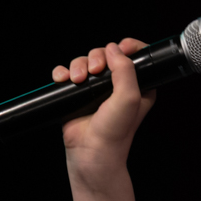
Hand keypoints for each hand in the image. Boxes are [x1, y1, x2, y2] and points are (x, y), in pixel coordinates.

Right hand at [51, 38, 155, 177]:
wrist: (92, 154)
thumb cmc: (114, 133)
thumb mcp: (128, 99)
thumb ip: (125, 70)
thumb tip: (113, 49)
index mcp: (138, 87)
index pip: (136, 56)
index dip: (128, 46)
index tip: (122, 46)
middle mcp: (118, 87)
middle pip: (106, 54)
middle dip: (97, 57)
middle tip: (95, 70)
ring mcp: (97, 91)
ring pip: (85, 62)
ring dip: (78, 65)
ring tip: (77, 80)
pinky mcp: (78, 96)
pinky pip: (67, 73)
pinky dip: (63, 73)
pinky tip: (63, 80)